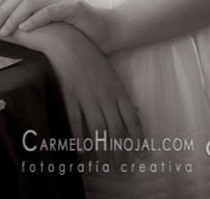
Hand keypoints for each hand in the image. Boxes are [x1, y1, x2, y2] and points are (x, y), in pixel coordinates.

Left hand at [0, 0, 115, 53]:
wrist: (107, 32)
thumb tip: (10, 24)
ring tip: (6, 30)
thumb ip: (36, 18)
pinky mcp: (74, 8)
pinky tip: (24, 29)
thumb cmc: (78, 30)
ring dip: (15, 17)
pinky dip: (34, 20)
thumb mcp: (53, 23)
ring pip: (32, 2)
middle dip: (4, 10)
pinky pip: (50, 12)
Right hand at [35, 23, 143, 167]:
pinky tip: (81, 152)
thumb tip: (133, 112)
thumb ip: (120, 94)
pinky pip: (76, 122)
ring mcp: (87, 96)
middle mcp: (105, 96)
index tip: (143, 156)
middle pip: (116, 130)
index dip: (138, 139)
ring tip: (103, 166)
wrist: (67, 40)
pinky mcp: (70, 95)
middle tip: (122, 169)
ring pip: (98, 130)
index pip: (132, 119)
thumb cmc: (89, 55)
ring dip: (102, 151)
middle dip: (121, 152)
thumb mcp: (110, 73)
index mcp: (117, 89)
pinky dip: (79, 140)